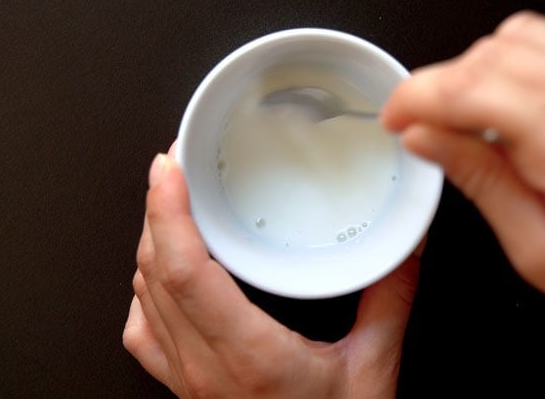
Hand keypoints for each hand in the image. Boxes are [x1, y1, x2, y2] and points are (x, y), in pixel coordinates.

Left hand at [123, 146, 422, 397]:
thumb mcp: (373, 371)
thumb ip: (389, 299)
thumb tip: (402, 244)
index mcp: (250, 357)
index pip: (186, 272)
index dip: (169, 212)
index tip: (170, 169)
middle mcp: (205, 367)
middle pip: (155, 272)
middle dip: (156, 209)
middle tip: (173, 166)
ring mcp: (187, 379)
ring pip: (142, 296)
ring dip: (150, 242)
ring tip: (170, 204)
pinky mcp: (184, 387)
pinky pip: (142, 332)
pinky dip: (145, 289)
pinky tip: (162, 273)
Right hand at [381, 10, 544, 367]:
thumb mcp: (540, 254)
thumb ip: (478, 180)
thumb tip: (426, 138)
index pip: (471, 87)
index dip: (417, 97)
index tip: (396, 119)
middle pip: (493, 51)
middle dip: (443, 83)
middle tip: (425, 127)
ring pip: (524, 37)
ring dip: (480, 71)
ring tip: (469, 122)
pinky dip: (520, 69)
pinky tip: (514, 113)